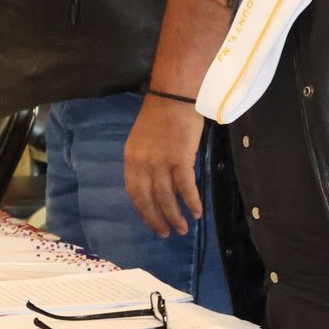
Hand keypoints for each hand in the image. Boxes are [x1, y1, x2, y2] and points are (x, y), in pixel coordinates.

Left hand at [123, 95, 205, 237]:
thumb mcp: (144, 139)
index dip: (143, 210)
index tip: (151, 221)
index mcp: (131, 159)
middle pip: (148, 199)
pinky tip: (197, 212)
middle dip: (157, 220)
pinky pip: (185, 187)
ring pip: (166, 198)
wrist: (174, 95)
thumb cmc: (162, 114)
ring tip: (183, 229)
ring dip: (175, 216)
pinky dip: (191, 202)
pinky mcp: (180, 159)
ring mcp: (160, 162)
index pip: (134, 192)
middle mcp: (142, 164)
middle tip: (166, 233)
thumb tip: (159, 181)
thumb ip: (147, 161)